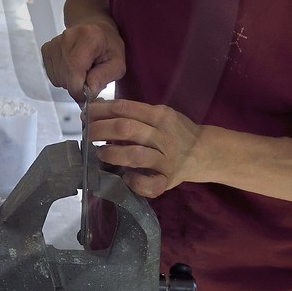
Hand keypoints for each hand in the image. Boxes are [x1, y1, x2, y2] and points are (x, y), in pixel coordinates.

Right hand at [41, 21, 125, 97]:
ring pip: (58, 79)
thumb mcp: (118, 63)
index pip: (75, 70)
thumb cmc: (108, 45)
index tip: (87, 95)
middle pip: (66, 77)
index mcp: (88, 37)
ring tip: (83, 70)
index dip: (79, 89)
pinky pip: (52, 76)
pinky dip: (63, 77)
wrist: (94, 28)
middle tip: (90, 76)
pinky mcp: (46, 49)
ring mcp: (54, 43)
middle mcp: (67, 37)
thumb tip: (89, 90)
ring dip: (71, 82)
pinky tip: (72, 68)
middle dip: (78, 85)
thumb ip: (104, 77)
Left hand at [85, 98, 203, 197]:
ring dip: (112, 153)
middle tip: (86, 134)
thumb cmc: (175, 132)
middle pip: (126, 129)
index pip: (125, 108)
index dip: (100, 110)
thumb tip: (99, 106)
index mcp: (161, 115)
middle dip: (100, 130)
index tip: (85, 114)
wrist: (206, 153)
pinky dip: (135, 182)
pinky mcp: (168, 179)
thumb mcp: (159, 115)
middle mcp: (164, 136)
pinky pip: (150, 184)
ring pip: (135, 155)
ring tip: (100, 153)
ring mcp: (167, 159)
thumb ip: (134, 112)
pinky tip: (125, 178)